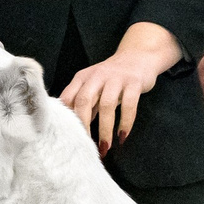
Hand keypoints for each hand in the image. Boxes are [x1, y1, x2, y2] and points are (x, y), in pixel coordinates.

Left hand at [61, 23, 181, 154]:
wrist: (138, 56)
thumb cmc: (112, 77)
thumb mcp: (93, 86)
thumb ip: (83, 103)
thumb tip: (71, 128)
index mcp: (82, 78)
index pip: (68, 98)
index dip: (65, 119)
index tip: (67, 138)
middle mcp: (97, 76)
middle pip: (83, 101)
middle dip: (84, 125)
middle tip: (85, 146)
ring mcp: (116, 78)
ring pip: (107, 105)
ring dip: (105, 129)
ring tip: (105, 147)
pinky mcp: (133, 82)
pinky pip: (129, 105)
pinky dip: (125, 123)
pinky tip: (122, 136)